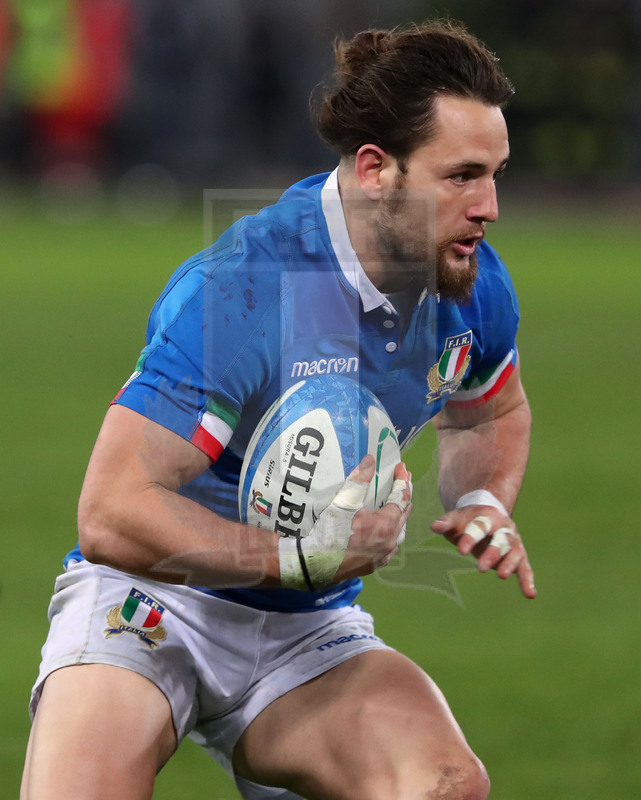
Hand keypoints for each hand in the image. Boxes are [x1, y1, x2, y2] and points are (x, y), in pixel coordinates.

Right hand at [279, 456, 411, 588]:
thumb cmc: (330, 532)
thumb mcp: (344, 502)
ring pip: (399, 532)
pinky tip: (386, 530)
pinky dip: (392, 533)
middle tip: (404, 480)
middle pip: (404, 514)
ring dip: (400, 515)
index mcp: (386, 525)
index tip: (402, 467)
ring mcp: (384, 555)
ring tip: (398, 504)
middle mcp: (390, 541)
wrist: (317, 564)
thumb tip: (370, 460)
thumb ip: (359, 479)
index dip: (403, 481)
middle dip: (404, 495)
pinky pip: (391, 545)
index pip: (401, 498)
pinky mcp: (376, 564)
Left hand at [431, 506, 536, 598]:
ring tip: (501, 576)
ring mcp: (513, 542)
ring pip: (514, 553)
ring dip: (509, 564)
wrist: (487, 515)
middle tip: (480, 567)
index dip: (471, 538)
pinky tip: (530, 594)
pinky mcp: (518, 556)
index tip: (461, 551)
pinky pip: (525, 568)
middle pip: (501, 539)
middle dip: (492, 553)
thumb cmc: (468, 520)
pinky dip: (527, 581)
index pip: (480, 526)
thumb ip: (447, 523)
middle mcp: (504, 528)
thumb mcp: (456, 519)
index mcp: (488, 516)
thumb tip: (434, 527)